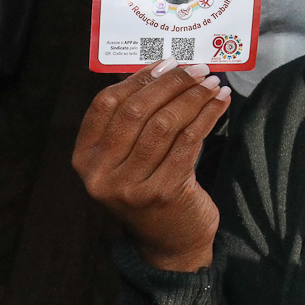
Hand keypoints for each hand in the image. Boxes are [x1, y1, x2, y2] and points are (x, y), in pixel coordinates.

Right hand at [74, 60, 231, 271]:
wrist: (169, 243)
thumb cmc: (149, 187)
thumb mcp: (127, 157)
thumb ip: (133, 120)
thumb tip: (163, 67)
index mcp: (84, 158)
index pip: (106, 104)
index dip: (138, 78)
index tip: (168, 62)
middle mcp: (100, 174)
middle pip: (136, 111)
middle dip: (171, 83)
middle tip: (198, 68)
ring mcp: (130, 187)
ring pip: (164, 124)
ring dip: (193, 97)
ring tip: (213, 82)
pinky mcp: (163, 193)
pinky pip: (188, 142)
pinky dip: (207, 116)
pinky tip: (220, 102)